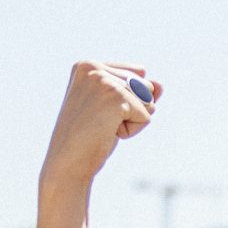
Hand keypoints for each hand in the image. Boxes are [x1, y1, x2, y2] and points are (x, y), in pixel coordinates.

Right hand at [40, 61, 160, 192]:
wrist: (67, 162)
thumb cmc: (89, 136)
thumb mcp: (114, 108)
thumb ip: (140, 91)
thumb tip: (160, 85)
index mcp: (87, 65)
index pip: (138, 74)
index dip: (128, 99)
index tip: (99, 112)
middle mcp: (92, 67)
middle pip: (145, 85)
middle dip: (131, 110)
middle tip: (100, 122)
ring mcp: (103, 81)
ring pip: (148, 100)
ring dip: (132, 120)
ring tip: (103, 126)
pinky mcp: (115, 97)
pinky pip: (146, 116)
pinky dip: (132, 130)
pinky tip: (107, 133)